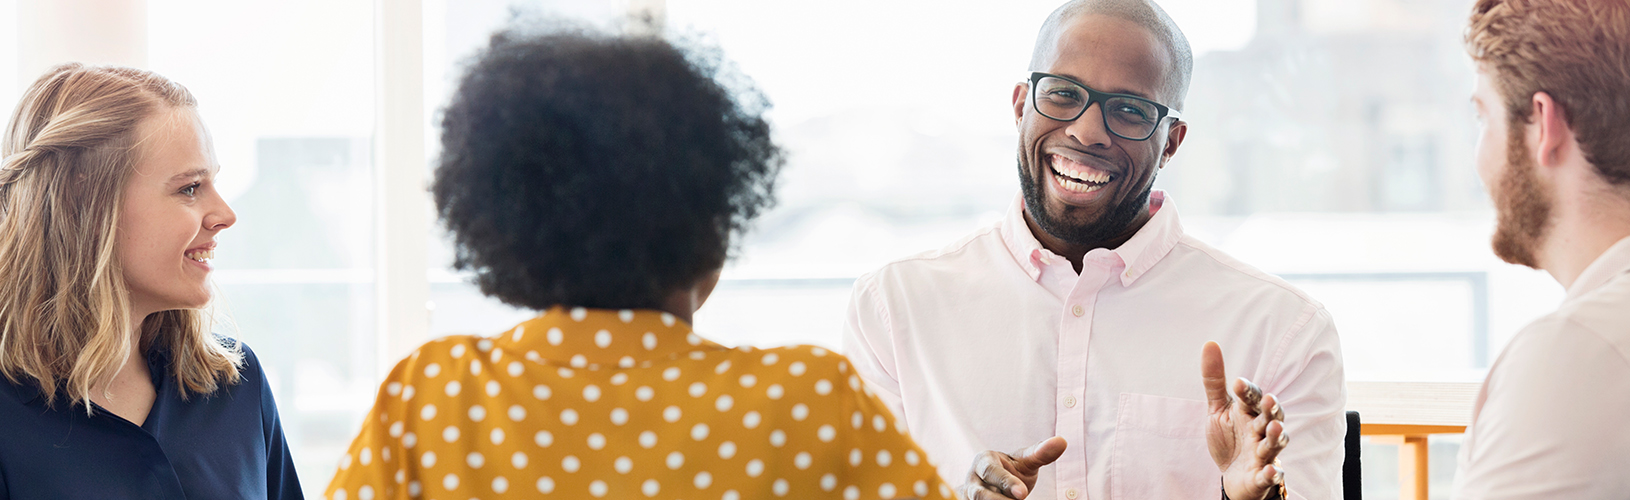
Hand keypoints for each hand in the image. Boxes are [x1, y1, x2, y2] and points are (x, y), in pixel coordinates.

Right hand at [957, 437, 1066, 498]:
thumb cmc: (1011, 471)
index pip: (991, 471)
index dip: (1006, 482)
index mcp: (984, 461)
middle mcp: (973, 479)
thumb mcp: (1025, 462)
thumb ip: (1041, 453)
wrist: (992, 486)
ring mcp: (968, 495)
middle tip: (1021, 499)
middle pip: (979, 493)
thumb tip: (1062, 441)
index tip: (1023, 493)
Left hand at [1203, 341, 1288, 499]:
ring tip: (1273, 429)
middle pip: (1270, 418)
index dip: (1246, 391)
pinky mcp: (1261, 476)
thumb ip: (1215, 380)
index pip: (1251, 398)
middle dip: (1271, 410)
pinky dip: (1272, 473)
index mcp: (1249, 413)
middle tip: (1268, 400)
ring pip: (1274, 444)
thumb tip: (1210, 343)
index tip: (1237, 383)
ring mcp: (1263, 453)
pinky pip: (1269, 475)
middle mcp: (1260, 431)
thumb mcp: (1218, 409)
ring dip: (1275, 437)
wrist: (1232, 475)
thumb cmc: (1230, 438)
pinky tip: (1271, 470)